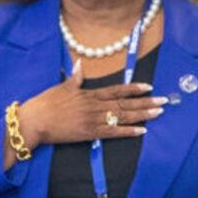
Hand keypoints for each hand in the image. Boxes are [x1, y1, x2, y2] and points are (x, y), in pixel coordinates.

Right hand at [16, 79, 165, 148]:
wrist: (33, 121)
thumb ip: (74, 77)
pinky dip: (127, 132)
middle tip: (164, 101)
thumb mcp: (61, 87)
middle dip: (145, 102)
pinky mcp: (88, 133)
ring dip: (141, 115)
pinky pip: (112, 133)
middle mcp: (94, 106)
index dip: (134, 89)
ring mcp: (92, 120)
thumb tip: (80, 63)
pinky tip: (141, 131)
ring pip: (122, 117)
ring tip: (158, 113)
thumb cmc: (45, 104)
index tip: (149, 87)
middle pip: (124, 104)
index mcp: (89, 94)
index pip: (116, 90)